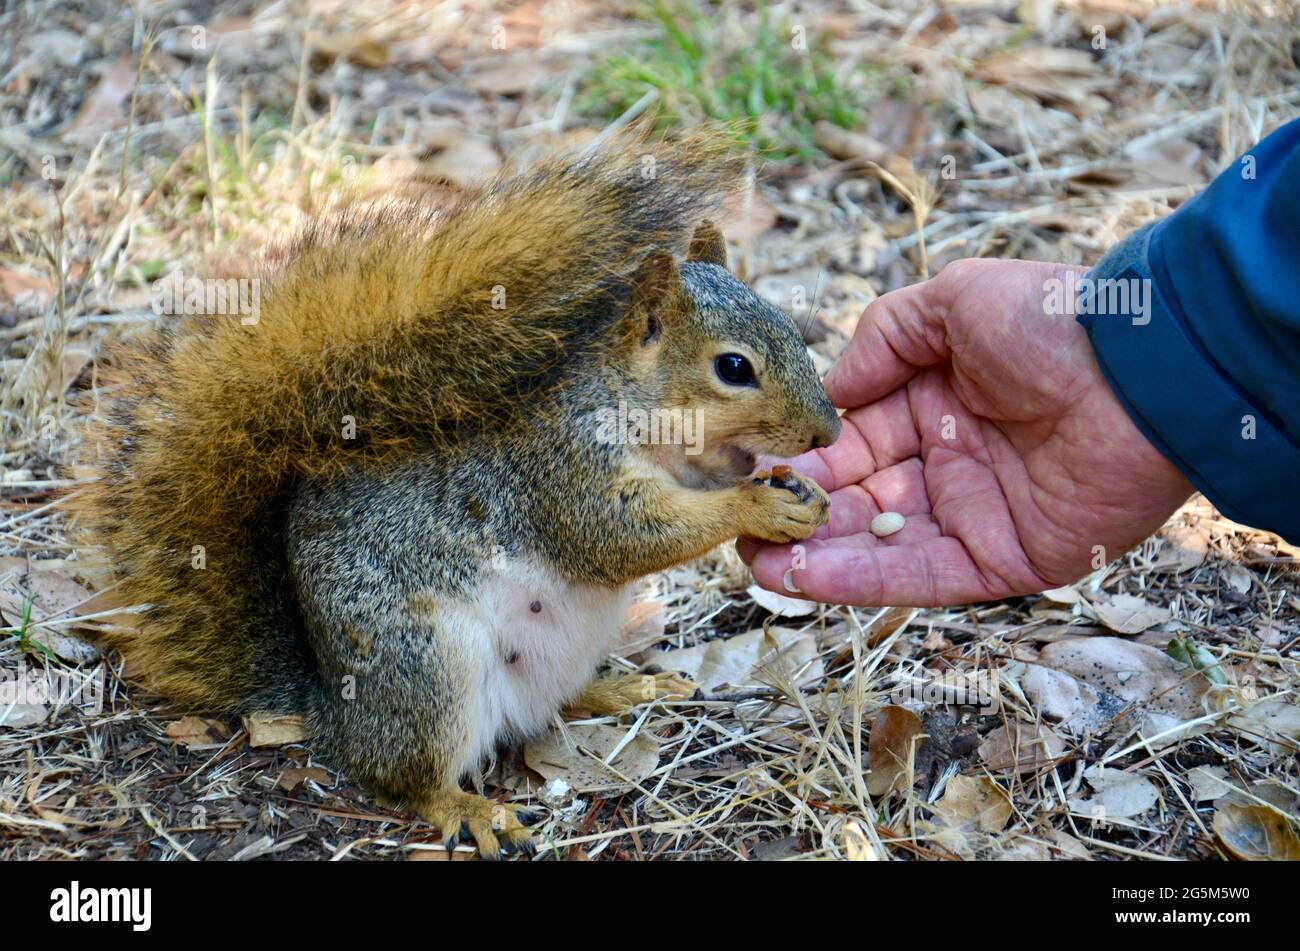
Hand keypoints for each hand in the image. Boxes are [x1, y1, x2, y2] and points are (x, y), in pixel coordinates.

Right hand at [738, 258, 1192, 606]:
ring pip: (876, 543)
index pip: (850, 442)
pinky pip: (917, 575)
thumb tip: (830, 396)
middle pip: (855, 499)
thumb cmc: (1052, 323)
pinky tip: (798, 576)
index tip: (746, 469)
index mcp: (933, 406)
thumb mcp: (952, 301)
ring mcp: (972, 516)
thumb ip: (882, 339)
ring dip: (811, 554)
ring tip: (750, 559)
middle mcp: (946, 464)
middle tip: (736, 523)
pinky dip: (857, 579)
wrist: (1146, 372)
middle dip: (794, 512)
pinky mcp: (1001, 561)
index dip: (798, 457)